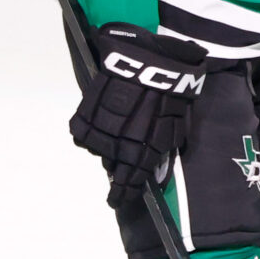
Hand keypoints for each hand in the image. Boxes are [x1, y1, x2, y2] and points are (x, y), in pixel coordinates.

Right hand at [72, 24, 208, 204]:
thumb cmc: (172, 91)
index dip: (125, 192)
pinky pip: (82, 133)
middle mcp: (121, 143)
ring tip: (117, 133)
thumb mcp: (177, 125)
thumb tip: (156, 171)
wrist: (153, 59)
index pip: (131, 180)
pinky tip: (101, 123)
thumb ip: (164, 149)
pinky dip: (90, 131)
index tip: (119, 199)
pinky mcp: (87, 111)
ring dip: (106, 147)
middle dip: (117, 173)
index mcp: (146, 149)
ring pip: (98, 150)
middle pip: (113, 168)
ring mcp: (102, 127)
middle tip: (120, 172)